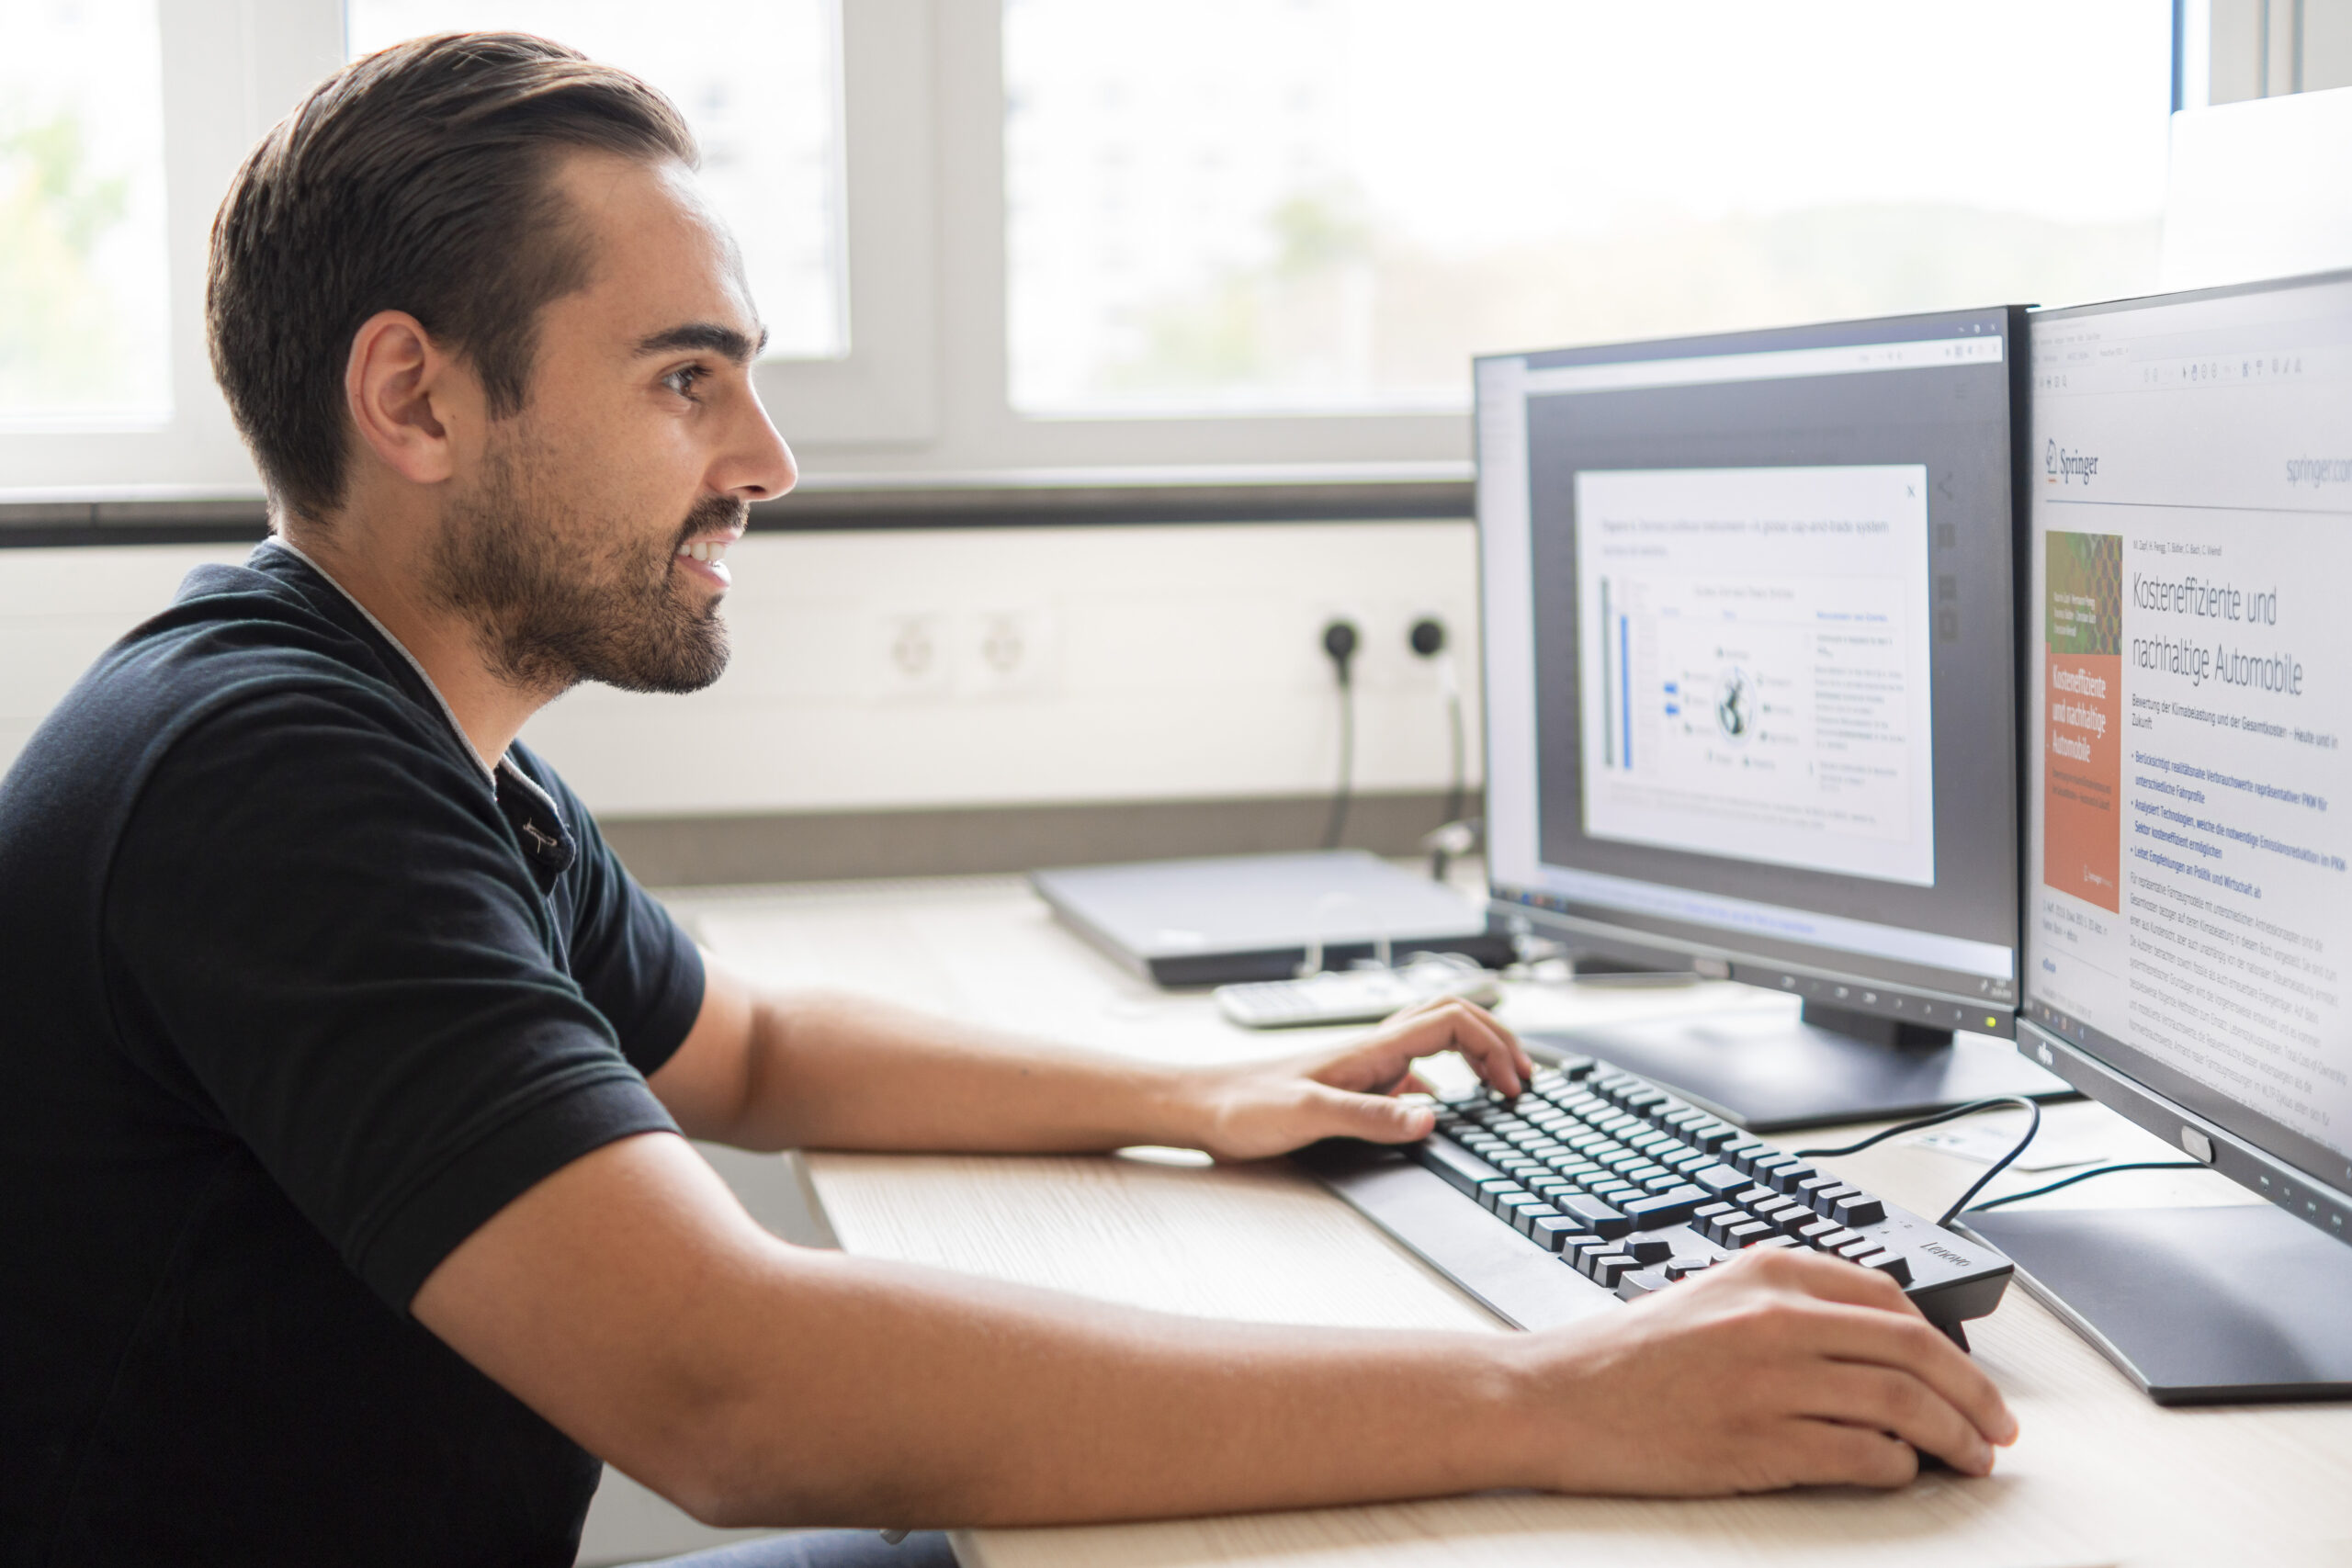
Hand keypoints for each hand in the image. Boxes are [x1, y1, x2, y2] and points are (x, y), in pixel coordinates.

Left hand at [1179, 997, 1533, 1161]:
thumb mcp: (1308, 1116)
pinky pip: (1410, 1070)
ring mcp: (1363, 1065)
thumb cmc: (1241, 1106)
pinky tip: (1441, 1110)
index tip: (1512, 1084)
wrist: (1196, 1106)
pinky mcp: (1351, 1084)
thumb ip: (1369, 1116)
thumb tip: (1432, 1115)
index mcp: (1369, 1048)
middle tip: (1525, 1077)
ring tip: (1500, 1085)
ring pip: (1434, 1039)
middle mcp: (1371, 1049)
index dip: (1493, 1043)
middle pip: (1452, 1018)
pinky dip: (1442, 1080)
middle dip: (1498, 1038)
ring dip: (1474, 1053)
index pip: (1450, 1018)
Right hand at [1514, 1247, 2018, 1492]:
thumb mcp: (1710, 1297)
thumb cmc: (1626, 1356)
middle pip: (1918, 1352)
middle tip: (1998, 1427)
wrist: (1553, 1397)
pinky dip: (1898, 1467)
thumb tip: (1878, 1341)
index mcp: (1769, 1271)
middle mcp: (1778, 1317)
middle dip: (1976, 1396)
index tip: (1967, 1376)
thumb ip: (1789, 1304)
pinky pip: (1863, 1455)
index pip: (1894, 1301)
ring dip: (1954, 1439)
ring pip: (1904, 1406)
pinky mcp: (1760, 1442)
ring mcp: (1771, 1380)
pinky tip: (1900, 1472)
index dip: (1949, 1345)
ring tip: (1970, 1460)